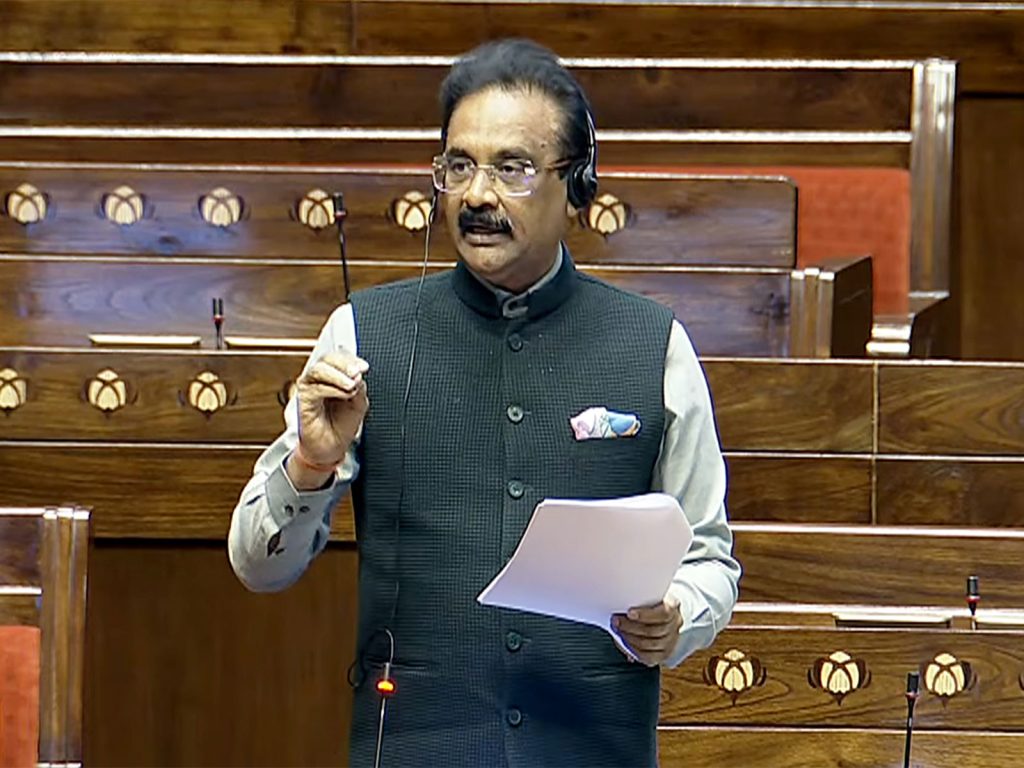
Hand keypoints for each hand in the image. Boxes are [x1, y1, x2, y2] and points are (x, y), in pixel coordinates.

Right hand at [294, 351, 368, 467]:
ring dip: (338, 376)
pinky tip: (344, 395)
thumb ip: (359, 388)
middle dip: (345, 364)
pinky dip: (332, 389)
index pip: (340, 357)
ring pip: (319, 370)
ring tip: (351, 386)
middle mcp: (320, 378)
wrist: (332, 446)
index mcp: (334, 375)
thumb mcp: (359, 403)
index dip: (352, 359)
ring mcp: (310, 387)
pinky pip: (315, 388)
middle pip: (328, 359)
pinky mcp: (303, 399)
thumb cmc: (342, 424)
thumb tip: (357, 376)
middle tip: (357, 373)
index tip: (364, 367)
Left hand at [612, 594, 682, 665]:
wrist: (659, 614)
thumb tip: (622, 605)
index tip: (629, 612)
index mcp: (673, 606)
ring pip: (650, 644)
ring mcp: (671, 641)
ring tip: (618, 630)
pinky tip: (625, 642)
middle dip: (630, 626)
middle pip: (653, 630)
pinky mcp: (664, 654)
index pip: (663, 613)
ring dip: (630, 638)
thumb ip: (638, 600)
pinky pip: (648, 657)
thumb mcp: (647, 596)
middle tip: (616, 621)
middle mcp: (675, 624)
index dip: (645, 615)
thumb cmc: (649, 603)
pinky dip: (634, 650)